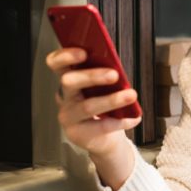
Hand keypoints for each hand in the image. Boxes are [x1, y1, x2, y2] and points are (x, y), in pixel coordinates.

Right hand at [46, 47, 139, 187]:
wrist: (104, 138)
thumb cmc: (104, 106)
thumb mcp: (103, 88)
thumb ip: (106, 75)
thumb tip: (117, 68)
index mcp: (69, 79)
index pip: (56, 64)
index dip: (65, 56)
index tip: (83, 53)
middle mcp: (65, 97)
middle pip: (69, 82)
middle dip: (92, 76)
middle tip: (114, 74)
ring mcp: (68, 116)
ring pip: (87, 106)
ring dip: (111, 100)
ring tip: (131, 95)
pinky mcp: (77, 134)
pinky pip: (100, 126)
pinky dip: (120, 121)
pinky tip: (134, 118)